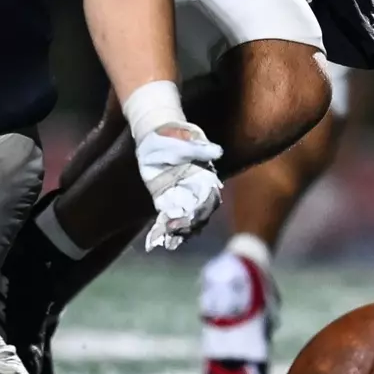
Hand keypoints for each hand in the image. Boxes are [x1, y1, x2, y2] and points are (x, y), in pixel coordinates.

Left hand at [136, 122, 223, 251]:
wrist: (156, 134)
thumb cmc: (174, 135)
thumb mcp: (186, 139)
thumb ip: (200, 148)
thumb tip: (217, 152)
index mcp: (205, 176)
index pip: (209, 198)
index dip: (203, 209)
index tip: (193, 217)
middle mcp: (195, 190)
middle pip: (198, 213)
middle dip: (190, 224)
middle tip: (178, 229)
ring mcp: (180, 196)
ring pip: (184, 219)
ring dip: (179, 231)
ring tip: (170, 238)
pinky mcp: (164, 199)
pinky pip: (167, 217)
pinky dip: (164, 229)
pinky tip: (159, 238)